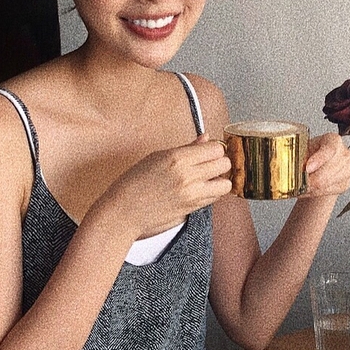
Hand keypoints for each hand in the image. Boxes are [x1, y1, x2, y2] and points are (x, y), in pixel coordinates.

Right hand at [104, 134, 232, 237]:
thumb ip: (187, 148)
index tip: (208, 150)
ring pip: (225, 184)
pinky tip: (200, 190)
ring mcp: (191, 194)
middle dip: (220, 162)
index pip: (216, 148)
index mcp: (177, 158)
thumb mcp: (157, 156)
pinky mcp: (192, 209)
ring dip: (220, 180)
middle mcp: (187, 176)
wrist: (124, 211)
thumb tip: (206, 138)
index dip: (214, 148)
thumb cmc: (134, 182)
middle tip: (209, 163)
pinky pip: (215, 198)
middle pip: (225, 164)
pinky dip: (212, 193)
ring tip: (207, 179)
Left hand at [301, 132, 349, 198]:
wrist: (319, 166)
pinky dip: (314, 192)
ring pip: (326, 183)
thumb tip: (293, 165)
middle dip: (310, 179)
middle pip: (328, 170)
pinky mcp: (345, 184)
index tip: (307, 168)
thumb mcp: (303, 149)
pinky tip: (307, 190)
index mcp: (333, 140)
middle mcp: (344, 153)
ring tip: (299, 187)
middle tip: (297, 182)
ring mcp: (347, 169)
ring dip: (310, 187)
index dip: (318, 160)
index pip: (330, 149)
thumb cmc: (311, 154)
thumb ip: (300, 155)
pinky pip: (327, 191)